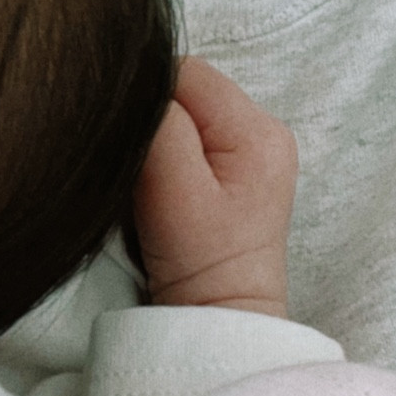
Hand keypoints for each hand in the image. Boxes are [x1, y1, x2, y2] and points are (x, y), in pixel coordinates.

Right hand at [133, 57, 297, 317]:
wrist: (221, 324)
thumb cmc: (200, 267)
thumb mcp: (173, 192)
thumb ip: (157, 127)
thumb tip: (137, 85)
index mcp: (258, 129)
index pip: (183, 71)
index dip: (145, 99)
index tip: (131, 148)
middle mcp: (264, 130)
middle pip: (183, 89)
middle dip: (151, 121)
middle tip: (143, 175)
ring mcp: (252, 151)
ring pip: (180, 114)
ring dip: (155, 141)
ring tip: (153, 188)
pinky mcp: (235, 172)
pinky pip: (186, 139)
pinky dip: (164, 158)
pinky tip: (163, 193)